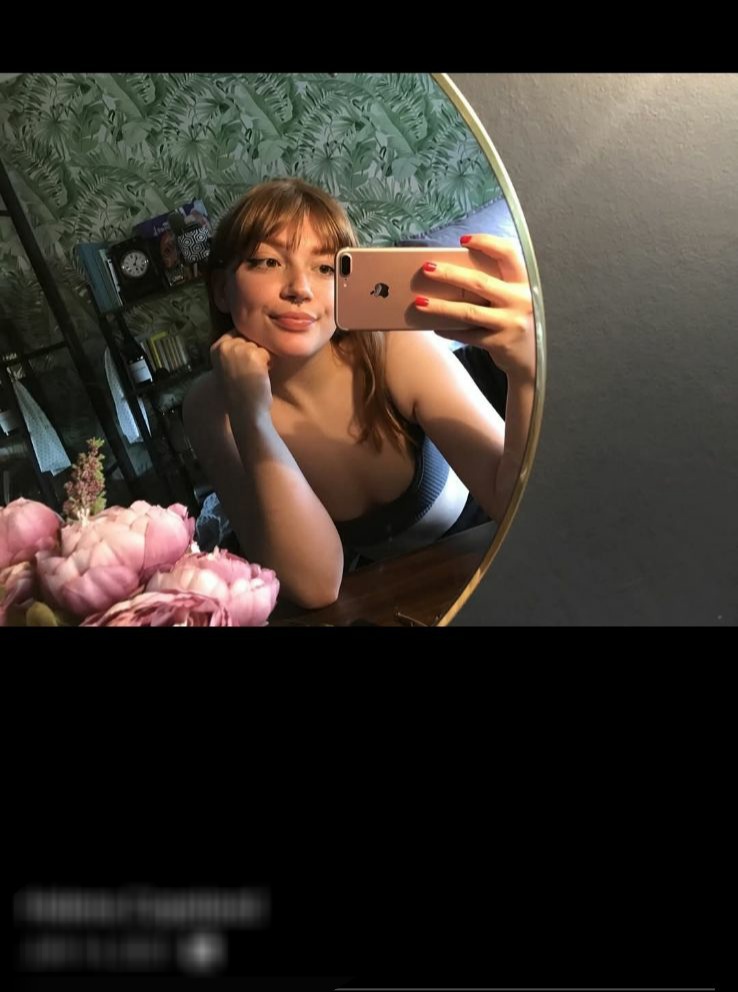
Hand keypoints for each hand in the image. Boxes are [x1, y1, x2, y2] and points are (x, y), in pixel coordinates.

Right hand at [210, 332, 273, 419]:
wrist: (245, 410)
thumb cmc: (239, 392)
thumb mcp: (228, 367)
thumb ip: (233, 351)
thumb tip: (251, 334)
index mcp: (216, 348)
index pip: (236, 333)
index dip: (245, 348)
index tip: (243, 366)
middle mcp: (225, 346)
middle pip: (249, 338)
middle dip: (254, 353)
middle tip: (248, 373)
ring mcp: (239, 349)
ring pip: (259, 345)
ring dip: (262, 360)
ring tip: (254, 376)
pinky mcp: (253, 354)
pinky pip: (268, 353)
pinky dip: (268, 365)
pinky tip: (260, 377)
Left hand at [416, 234, 535, 382]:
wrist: (536, 359)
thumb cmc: (517, 320)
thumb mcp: (516, 298)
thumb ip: (497, 284)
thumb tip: (455, 273)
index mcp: (524, 282)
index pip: (508, 253)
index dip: (487, 243)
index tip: (463, 240)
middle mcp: (520, 300)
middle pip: (479, 282)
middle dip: (450, 274)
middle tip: (427, 268)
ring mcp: (510, 323)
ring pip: (468, 312)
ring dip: (441, 306)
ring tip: (419, 302)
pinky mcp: (500, 343)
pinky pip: (467, 335)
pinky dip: (449, 330)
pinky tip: (434, 326)